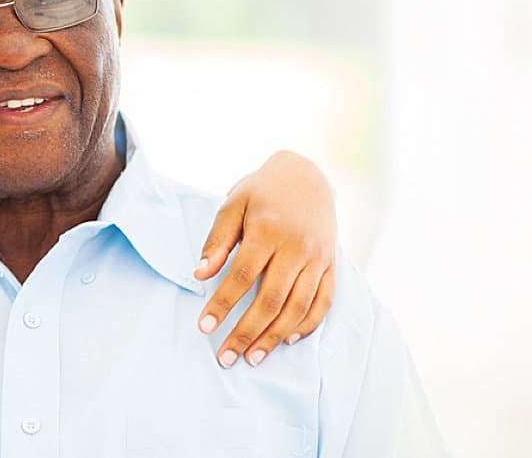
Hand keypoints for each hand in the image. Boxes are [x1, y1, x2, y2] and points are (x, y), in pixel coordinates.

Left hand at [194, 150, 337, 367]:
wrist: (307, 175)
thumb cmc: (262, 191)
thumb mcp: (233, 204)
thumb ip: (217, 240)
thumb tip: (200, 275)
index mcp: (268, 231)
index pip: (242, 276)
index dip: (222, 304)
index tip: (205, 327)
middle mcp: (297, 248)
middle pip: (271, 299)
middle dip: (247, 332)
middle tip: (226, 357)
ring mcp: (318, 258)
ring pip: (298, 306)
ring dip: (275, 336)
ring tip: (253, 357)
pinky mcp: (331, 265)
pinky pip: (324, 301)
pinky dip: (308, 324)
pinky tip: (287, 339)